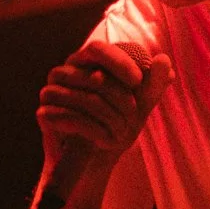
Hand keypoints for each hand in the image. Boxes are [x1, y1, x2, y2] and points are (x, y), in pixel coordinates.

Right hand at [37, 40, 172, 166]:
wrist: (95, 159)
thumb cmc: (116, 124)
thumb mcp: (141, 104)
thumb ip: (153, 82)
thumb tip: (164, 60)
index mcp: (85, 62)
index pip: (97, 48)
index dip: (119, 62)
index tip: (138, 81)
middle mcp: (64, 72)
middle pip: (98, 78)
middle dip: (123, 103)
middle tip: (132, 120)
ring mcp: (51, 92)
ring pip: (88, 100)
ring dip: (113, 121)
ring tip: (119, 134)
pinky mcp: (45, 114)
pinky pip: (74, 118)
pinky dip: (97, 132)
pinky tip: (104, 140)